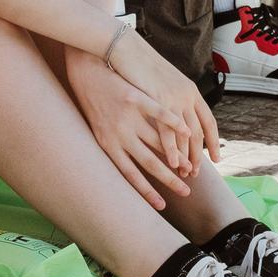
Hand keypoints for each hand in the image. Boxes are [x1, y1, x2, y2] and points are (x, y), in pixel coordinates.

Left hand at [65, 52, 191, 209]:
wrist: (85, 70)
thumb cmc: (92, 101)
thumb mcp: (98, 128)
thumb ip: (115, 145)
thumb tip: (132, 164)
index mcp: (108, 145)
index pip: (130, 175)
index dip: (146, 192)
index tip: (162, 206)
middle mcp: (119, 134)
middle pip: (149, 162)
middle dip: (169, 179)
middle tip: (186, 191)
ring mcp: (128, 116)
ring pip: (158, 141)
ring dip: (177, 155)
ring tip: (191, 165)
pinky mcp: (135, 98)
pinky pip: (158, 114)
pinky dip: (174, 124)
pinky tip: (188, 133)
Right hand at [111, 32, 221, 174]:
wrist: (124, 49)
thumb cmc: (141, 65)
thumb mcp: (164, 81)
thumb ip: (174, 98)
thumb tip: (179, 115)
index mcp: (190, 91)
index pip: (208, 121)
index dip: (213, 141)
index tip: (216, 158)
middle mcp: (185, 96)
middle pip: (198, 132)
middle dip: (197, 155)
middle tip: (196, 173)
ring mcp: (171, 98)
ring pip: (184, 134)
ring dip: (185, 156)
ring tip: (186, 174)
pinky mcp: (154, 101)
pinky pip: (166, 130)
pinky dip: (171, 148)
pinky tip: (172, 162)